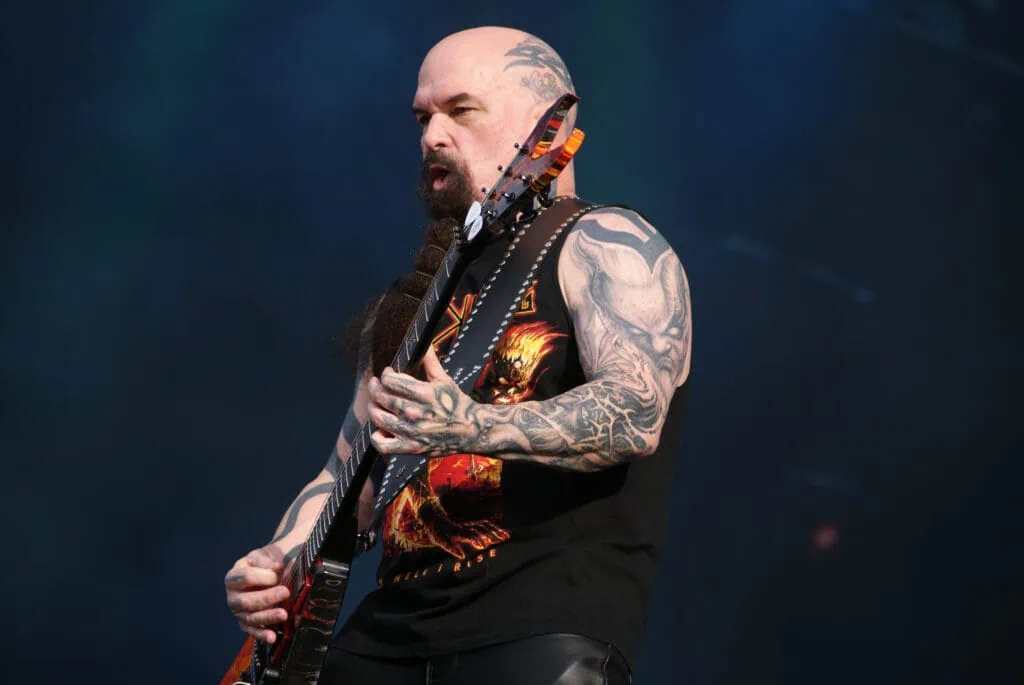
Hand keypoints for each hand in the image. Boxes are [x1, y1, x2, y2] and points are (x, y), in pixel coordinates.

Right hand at [224, 546, 291, 643]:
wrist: (268, 573)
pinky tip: (272, 637)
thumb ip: (270, 561)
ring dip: (267, 617)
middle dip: (266, 598)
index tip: (279, 572)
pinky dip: (262, 635)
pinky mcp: (247, 624)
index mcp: (234, 577)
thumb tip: (278, 568)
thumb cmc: (266, 564)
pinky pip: (253, 631)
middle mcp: (232, 596)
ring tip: (284, 614)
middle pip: (245, 601)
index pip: (246, 578)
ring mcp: (238, 612)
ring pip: (250, 618)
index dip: (263, 576)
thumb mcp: (266, 556)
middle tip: (285, 592)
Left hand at [368, 346, 488, 456]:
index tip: (387, 373)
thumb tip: (423, 342)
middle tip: (376, 385)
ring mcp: (412, 432)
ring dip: (373, 409)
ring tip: (376, 404)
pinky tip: (381, 429)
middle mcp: (416, 413)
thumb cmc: (455, 403)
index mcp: (424, 393)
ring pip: (379, 418)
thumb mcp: (444, 379)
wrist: (470, 430)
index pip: (390, 380)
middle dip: (375, 388)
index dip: (385, 375)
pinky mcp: (411, 448)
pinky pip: (383, 445)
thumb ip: (429, 360)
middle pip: (382, 398)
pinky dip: (377, 437)